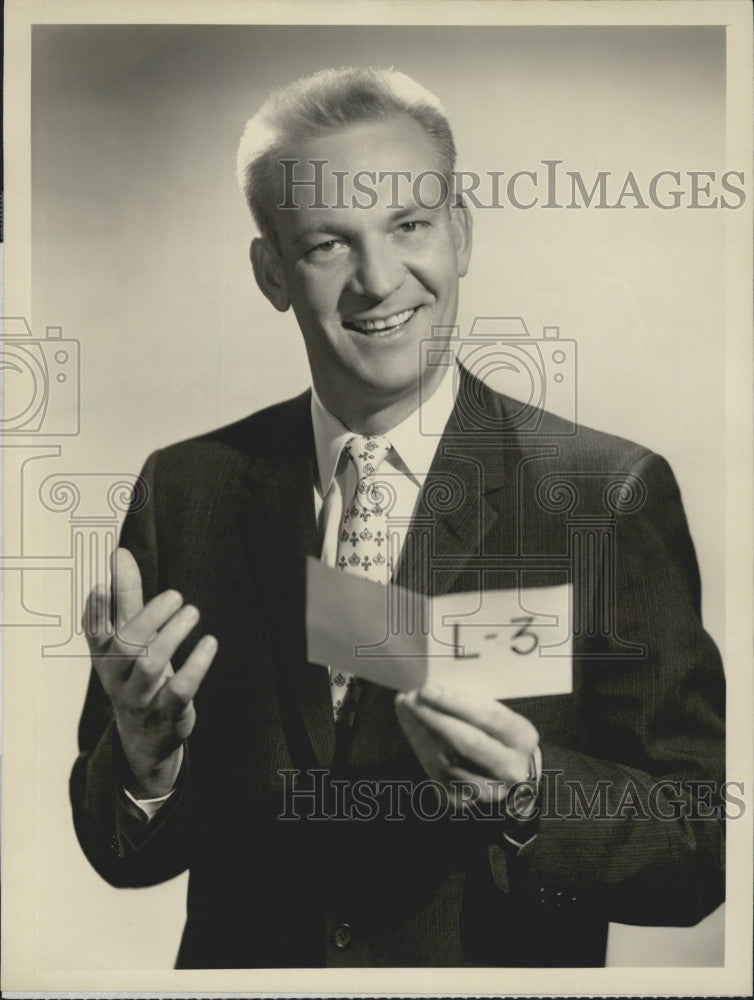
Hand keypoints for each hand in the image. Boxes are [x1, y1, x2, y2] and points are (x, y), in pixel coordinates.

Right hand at [83, 547, 217, 796]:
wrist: (145, 735)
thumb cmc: (137, 671)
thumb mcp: (130, 636)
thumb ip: (125, 596)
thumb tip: (119, 553)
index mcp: (104, 655)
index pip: (93, 632)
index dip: (96, 611)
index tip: (101, 585)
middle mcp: (116, 677)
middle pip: (127, 645)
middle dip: (150, 617)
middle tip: (176, 595)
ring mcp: (140, 697)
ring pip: (150, 665)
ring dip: (173, 635)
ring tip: (193, 612)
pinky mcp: (166, 712)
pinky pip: (179, 689)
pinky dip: (196, 665)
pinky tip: (210, 643)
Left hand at [395, 684, 538, 811]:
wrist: (505, 774)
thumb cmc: (495, 734)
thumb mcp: (496, 715)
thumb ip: (471, 703)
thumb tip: (432, 687)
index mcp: (522, 739)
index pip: (488, 718)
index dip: (455, 703)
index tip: (428, 689)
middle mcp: (510, 769)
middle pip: (467, 742)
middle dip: (433, 717)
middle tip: (411, 698)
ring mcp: (488, 790)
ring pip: (447, 761)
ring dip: (419, 732)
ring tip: (406, 709)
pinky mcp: (463, 802)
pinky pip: (435, 775)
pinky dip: (419, 748)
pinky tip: (410, 728)